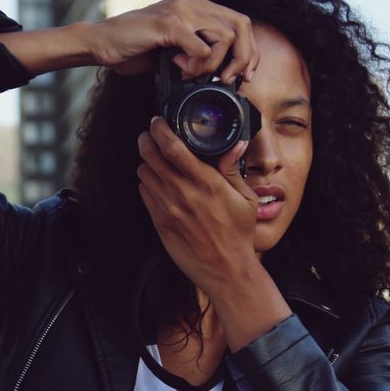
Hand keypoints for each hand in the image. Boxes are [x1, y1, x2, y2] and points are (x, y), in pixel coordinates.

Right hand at [87, 0, 259, 81]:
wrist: (102, 42)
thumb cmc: (134, 48)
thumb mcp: (173, 50)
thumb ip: (195, 54)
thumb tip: (220, 75)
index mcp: (195, 6)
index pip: (239, 21)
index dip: (248, 49)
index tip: (244, 74)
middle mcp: (191, 3)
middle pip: (241, 25)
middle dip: (243, 57)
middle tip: (231, 79)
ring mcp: (181, 11)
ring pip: (225, 37)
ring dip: (217, 64)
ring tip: (196, 76)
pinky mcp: (169, 24)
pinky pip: (201, 48)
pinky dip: (197, 66)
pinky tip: (182, 72)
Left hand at [136, 116, 259, 295]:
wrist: (225, 268)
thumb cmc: (238, 234)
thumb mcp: (245, 198)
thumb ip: (233, 169)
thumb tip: (236, 144)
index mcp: (206, 183)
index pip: (173, 147)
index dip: (160, 130)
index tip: (157, 121)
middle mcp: (183, 193)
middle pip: (151, 156)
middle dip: (147, 140)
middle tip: (150, 135)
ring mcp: (168, 208)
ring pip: (144, 172)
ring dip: (147, 162)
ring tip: (156, 159)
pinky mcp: (159, 222)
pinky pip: (144, 193)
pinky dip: (148, 183)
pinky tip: (158, 182)